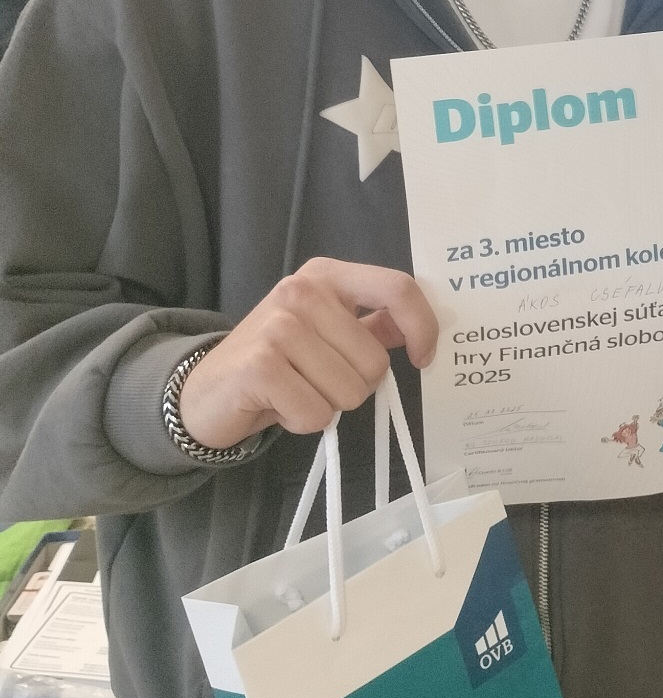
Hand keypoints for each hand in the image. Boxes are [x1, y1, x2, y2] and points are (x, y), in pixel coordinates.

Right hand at [177, 259, 439, 448]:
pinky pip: (317, 413)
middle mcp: (302, 291)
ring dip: (327, 405)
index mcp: (326, 276)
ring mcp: (279, 326)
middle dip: (356, 386)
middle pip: (376, 361)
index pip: (397, 289)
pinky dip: (302, 421)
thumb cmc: (276, 363)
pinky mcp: (261, 365)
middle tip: (317, 381)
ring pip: (350, 392)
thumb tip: (423, 328)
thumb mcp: (327, 332)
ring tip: (294, 390)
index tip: (423, 358)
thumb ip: (374, 325)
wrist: (204, 390)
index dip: (422, 327)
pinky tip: (277, 404)